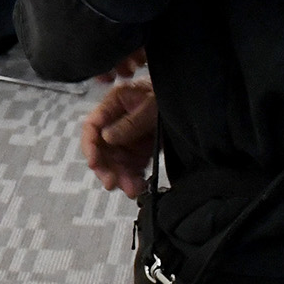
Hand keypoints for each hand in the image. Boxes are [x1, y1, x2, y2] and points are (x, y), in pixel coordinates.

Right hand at [78, 74, 159, 197]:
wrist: (194, 98)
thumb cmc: (169, 93)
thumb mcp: (151, 105)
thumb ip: (130, 122)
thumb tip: (107, 138)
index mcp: (114, 105)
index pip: (92, 126)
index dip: (90, 146)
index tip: (94, 164)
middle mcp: (116, 123)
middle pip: (102, 150)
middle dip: (106, 168)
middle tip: (112, 183)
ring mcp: (129, 138)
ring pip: (117, 163)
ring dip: (121, 178)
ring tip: (132, 190)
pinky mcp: (141, 150)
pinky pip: (133, 168)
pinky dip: (135, 179)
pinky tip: (140, 187)